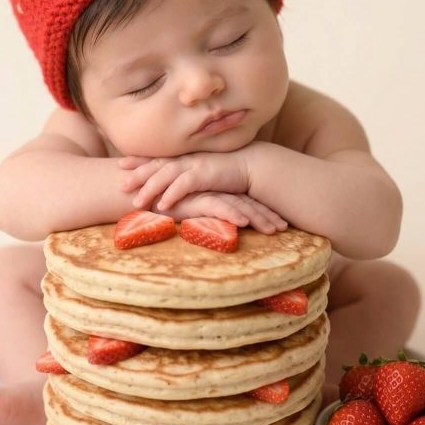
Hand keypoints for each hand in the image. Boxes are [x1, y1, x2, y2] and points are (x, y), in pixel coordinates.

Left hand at [119, 150, 250, 211]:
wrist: (253, 165)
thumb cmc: (229, 170)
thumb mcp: (204, 168)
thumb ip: (189, 172)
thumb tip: (175, 180)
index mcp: (186, 157)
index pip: (158, 158)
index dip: (139, 160)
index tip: (121, 163)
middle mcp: (188, 159)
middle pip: (157, 165)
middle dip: (137, 174)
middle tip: (120, 183)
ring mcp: (196, 165)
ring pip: (166, 175)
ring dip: (150, 188)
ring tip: (136, 202)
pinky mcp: (206, 175)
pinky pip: (185, 185)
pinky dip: (172, 194)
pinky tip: (162, 205)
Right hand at [162, 191, 287, 233]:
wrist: (139, 195)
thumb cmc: (162, 207)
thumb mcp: (189, 214)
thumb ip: (206, 218)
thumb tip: (221, 233)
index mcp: (217, 193)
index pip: (246, 203)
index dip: (264, 212)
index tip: (280, 225)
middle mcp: (215, 191)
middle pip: (247, 203)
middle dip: (267, 215)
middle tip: (284, 228)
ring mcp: (206, 193)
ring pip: (237, 205)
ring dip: (257, 217)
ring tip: (273, 230)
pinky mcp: (194, 199)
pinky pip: (217, 207)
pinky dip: (231, 214)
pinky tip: (244, 223)